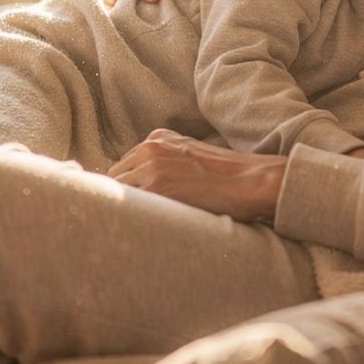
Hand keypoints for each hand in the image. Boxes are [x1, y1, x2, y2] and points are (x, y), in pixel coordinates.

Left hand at [107, 129, 285, 221]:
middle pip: (115, 177)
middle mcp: (150, 147)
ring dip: (126, 207)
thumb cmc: (225, 175)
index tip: (137, 202)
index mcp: (158, 138)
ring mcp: (150, 165)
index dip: (129, 186)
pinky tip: (146, 225)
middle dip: (124, 196)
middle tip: (139, 216)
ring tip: (143, 224)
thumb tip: (141, 185)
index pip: (124, 165)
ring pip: (116, 191)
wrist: (248, 181)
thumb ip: (164, 160)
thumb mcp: (190, 154)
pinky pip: (125, 204)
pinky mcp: (155, 187)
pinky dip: (131, 216)